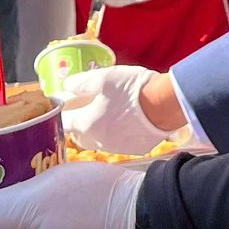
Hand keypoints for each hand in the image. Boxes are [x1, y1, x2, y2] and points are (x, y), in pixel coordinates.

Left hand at [59, 67, 181, 156]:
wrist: (164, 105)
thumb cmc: (130, 89)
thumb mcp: (102, 78)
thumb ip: (80, 83)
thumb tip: (67, 86)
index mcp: (87, 125)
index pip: (65, 123)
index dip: (64, 111)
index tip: (67, 102)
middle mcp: (99, 142)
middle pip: (80, 136)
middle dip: (79, 124)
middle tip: (87, 107)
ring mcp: (117, 148)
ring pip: (99, 141)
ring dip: (98, 130)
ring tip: (108, 113)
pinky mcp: (134, 150)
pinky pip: (118, 144)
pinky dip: (116, 134)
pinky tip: (125, 121)